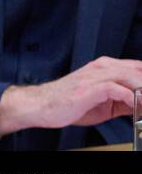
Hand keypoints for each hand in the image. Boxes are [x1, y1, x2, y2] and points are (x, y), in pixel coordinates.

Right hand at [0, 56, 141, 138]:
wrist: (41, 105)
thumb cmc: (67, 103)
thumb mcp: (103, 102)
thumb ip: (124, 100)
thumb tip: (141, 103)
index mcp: (104, 68)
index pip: (136, 67)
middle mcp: (100, 68)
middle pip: (136, 69)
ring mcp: (94, 77)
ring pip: (128, 76)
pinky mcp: (88, 88)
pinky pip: (115, 89)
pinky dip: (129, 97)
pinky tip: (133, 105)